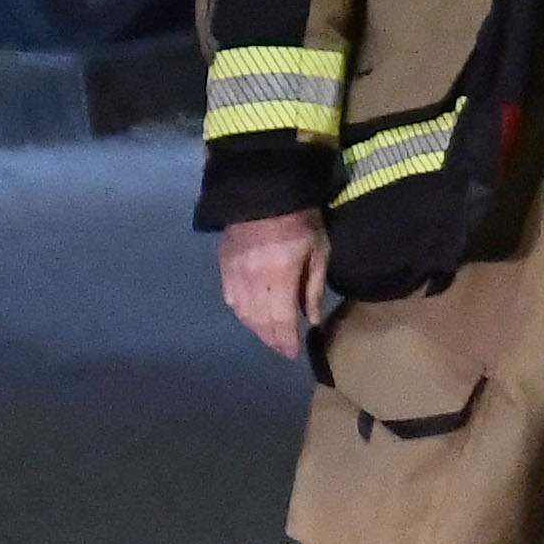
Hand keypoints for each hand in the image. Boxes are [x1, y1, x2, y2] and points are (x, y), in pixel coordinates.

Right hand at [217, 214, 331, 354]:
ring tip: (269, 335)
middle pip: (259, 320)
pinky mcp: (223, 264)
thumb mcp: (319, 251)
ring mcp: (234, 272)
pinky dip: (240, 312)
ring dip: (255, 328)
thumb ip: (312, 288)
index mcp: (278, 277)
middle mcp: (252, 280)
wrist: (265, 190)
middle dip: (271, 338)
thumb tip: (311, 320)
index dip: (285, 340)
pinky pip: (229, 297)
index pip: (280, 320)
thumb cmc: (301, 220)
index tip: (292, 353)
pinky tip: (249, 316)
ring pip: (242, 312)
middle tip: (282, 348)